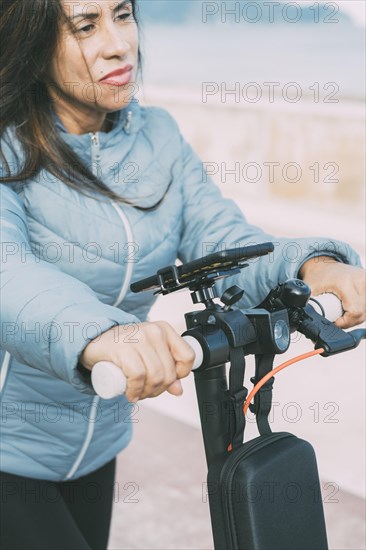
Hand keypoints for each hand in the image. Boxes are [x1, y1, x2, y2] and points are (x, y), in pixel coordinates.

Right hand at [79, 320, 194, 401]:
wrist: (94, 340)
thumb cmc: (124, 348)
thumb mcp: (149, 355)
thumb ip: (166, 369)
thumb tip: (178, 390)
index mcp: (165, 330)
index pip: (187, 356)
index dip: (180, 375)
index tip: (167, 381)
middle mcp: (154, 331)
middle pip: (169, 372)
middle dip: (158, 390)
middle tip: (145, 393)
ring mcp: (139, 338)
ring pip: (155, 376)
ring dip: (146, 393)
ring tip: (137, 393)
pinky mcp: (123, 348)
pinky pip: (138, 376)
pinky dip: (135, 390)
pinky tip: (131, 394)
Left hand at [299, 257, 365, 328]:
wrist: (325, 262)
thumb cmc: (318, 274)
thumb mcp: (310, 288)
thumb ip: (304, 302)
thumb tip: (301, 315)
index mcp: (346, 283)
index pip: (354, 312)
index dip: (344, 323)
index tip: (334, 323)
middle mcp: (360, 281)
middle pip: (361, 313)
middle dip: (348, 321)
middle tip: (336, 320)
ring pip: (365, 311)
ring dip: (355, 317)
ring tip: (342, 314)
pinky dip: (360, 311)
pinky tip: (349, 310)